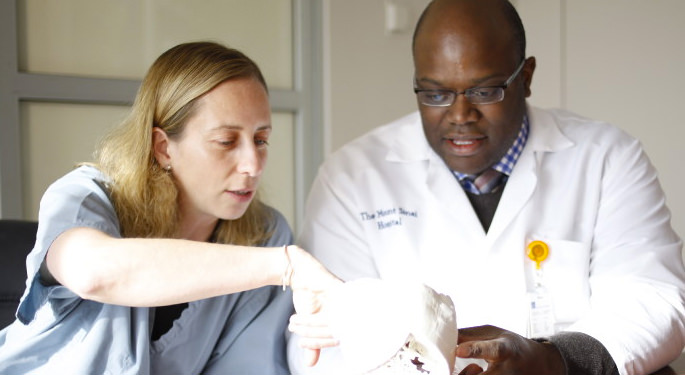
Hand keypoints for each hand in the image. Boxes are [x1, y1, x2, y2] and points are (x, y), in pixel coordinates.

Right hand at [286, 246, 341, 365]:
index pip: (337, 337)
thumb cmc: (308, 296)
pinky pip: (334, 302)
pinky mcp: (337, 286)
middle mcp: (346, 309)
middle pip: (334, 329)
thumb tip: (310, 364)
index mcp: (342, 318)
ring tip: (293, 321)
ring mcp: (343, 297)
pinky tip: (307, 315)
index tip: (301, 342)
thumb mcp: (308, 323)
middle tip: (293, 330)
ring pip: (331, 318)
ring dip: (308, 322)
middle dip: (311, 333)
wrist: (299, 272)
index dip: (318, 343)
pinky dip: (318, 312)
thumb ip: (314, 343)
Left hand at [455, 325, 564, 374]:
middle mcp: (507, 371)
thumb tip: (443, 335)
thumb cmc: (510, 346)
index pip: (491, 349)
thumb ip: (469, 335)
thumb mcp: (493, 334)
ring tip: (475, 369)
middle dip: (464, 374)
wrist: (539, 365)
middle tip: (458, 366)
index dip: (474, 350)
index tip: (459, 350)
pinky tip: (477, 373)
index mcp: (505, 349)